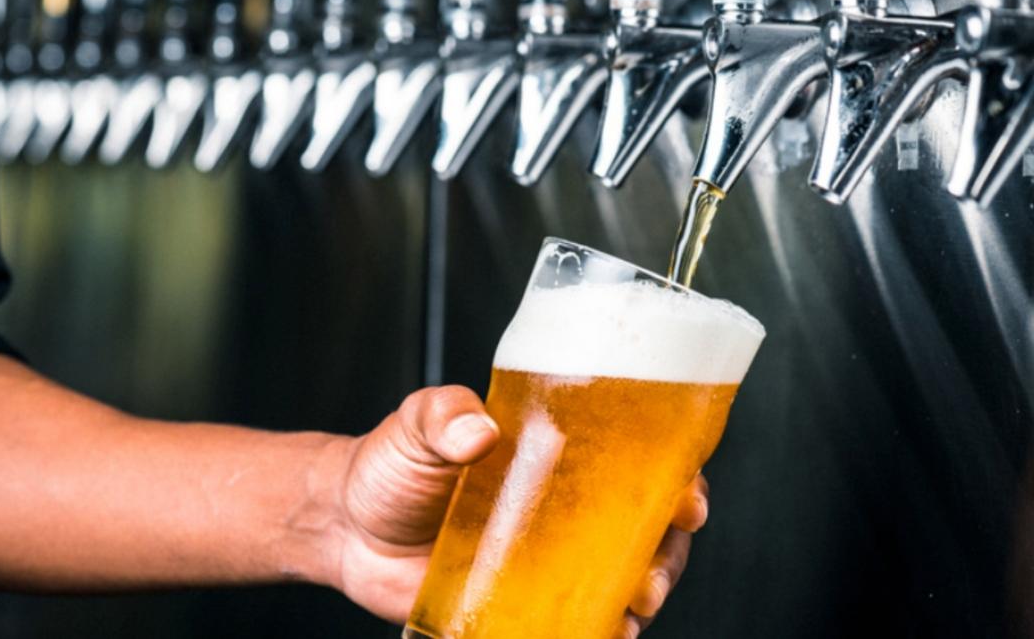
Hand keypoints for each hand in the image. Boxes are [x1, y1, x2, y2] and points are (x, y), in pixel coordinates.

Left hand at [328, 385, 710, 633]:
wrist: (346, 528)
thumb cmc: (389, 466)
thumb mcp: (416, 426)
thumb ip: (442, 416)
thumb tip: (476, 430)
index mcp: (557, 459)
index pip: (634, 464)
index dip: (675, 480)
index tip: (687, 497)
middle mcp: (563, 512)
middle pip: (643, 532)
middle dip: (666, 553)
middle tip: (654, 571)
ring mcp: (545, 562)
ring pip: (619, 581)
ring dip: (641, 597)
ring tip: (633, 606)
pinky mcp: (520, 605)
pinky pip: (574, 623)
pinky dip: (598, 632)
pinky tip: (606, 635)